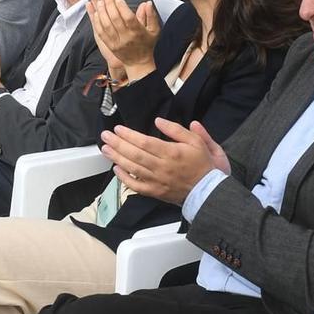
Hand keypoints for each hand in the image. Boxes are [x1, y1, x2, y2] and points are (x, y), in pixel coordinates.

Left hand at [85, 0, 159, 82]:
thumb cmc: (147, 45)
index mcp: (138, 33)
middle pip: (115, 20)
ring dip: (101, 12)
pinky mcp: (109, 45)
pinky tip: (95, 12)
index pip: (129, 19)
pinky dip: (97, 22)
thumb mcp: (154, 31)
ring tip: (99, 1)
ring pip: (106, 25)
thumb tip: (147, 3)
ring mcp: (116, 42)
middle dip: (110, 5)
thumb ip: (151, 16)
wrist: (139, 63)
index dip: (122, 8)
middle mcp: (126, 37)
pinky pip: (101, 33)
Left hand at [99, 118, 228, 203]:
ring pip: (132, 168)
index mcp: (171, 153)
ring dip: (117, 158)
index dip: (129, 135)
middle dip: (117, 144)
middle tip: (105, 136)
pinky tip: (116, 169)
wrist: (208, 191)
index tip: (118, 129)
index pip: (145, 142)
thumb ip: (176, 130)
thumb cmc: (203, 165)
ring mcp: (157, 181)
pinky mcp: (155, 192)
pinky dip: (124, 178)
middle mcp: (161, 167)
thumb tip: (158, 121)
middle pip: (134, 154)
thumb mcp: (196, 141)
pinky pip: (136, 186)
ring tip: (105, 149)